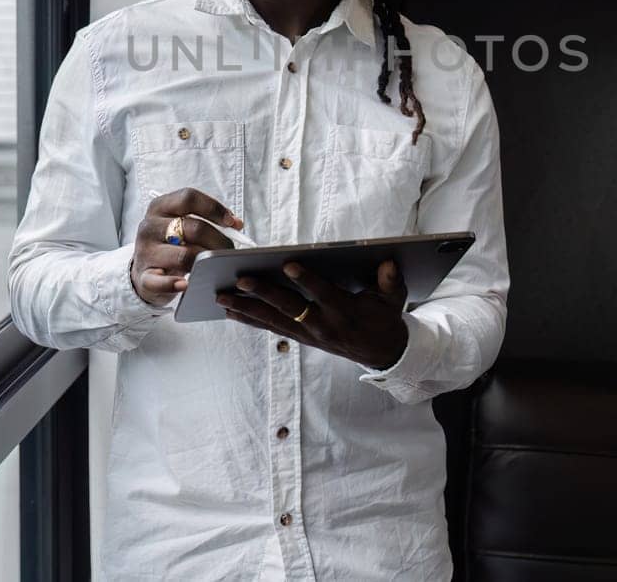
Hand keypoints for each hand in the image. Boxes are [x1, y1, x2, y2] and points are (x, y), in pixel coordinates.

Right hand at [131, 188, 244, 306]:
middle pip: (192, 227)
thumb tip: (236, 224)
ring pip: (183, 255)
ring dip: (206, 262)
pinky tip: (186, 285)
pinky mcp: (143, 277)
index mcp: (160, 207)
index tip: (233, 222)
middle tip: (230, 251)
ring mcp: (145, 252)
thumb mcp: (181, 226)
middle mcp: (149, 226)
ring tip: (217, 267)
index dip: (214, 208)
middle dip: (218, 240)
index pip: (188, 198)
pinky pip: (159, 282)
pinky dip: (173, 284)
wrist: (144, 270)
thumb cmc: (171, 244)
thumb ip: (205, 220)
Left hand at [217, 259, 408, 370]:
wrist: (383, 352)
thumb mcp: (394, 298)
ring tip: (221, 298)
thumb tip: (388, 264)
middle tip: (240, 279)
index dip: (307, 279)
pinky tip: (230, 311)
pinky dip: (250, 320)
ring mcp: (309, 334)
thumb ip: (391, 282)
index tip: (288, 264)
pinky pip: (271, 328)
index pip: (323, 294)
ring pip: (273, 321)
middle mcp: (323, 325)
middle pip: (290, 308)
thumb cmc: (385, 316)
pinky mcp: (300, 338)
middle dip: (264, 293)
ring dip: (246, 309)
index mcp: (346, 311)